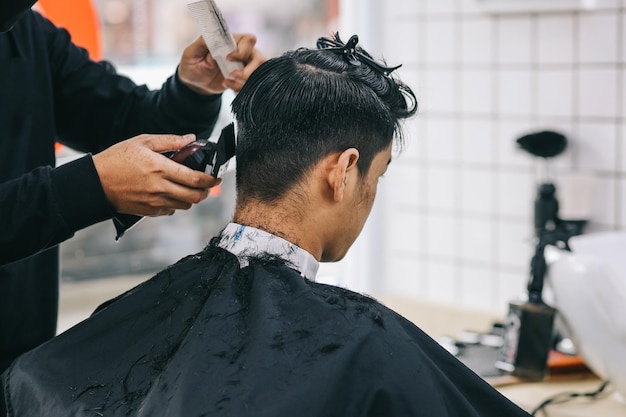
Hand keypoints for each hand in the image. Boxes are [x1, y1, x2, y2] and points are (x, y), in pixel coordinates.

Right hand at [92, 134, 220, 216]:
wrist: (95, 183)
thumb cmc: (117, 159)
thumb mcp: (142, 142)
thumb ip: (170, 141)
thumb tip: (191, 139)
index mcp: (161, 168)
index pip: (196, 179)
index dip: (212, 179)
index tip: (217, 176)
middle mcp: (160, 188)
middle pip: (196, 197)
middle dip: (206, 191)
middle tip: (206, 184)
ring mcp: (155, 202)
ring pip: (185, 205)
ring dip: (191, 197)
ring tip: (187, 187)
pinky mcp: (149, 212)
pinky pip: (171, 211)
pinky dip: (176, 204)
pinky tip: (170, 193)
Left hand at [177, 33, 265, 94]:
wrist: (194, 84)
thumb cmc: (191, 65)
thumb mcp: (191, 53)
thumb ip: (204, 43)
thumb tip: (217, 39)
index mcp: (229, 42)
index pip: (248, 40)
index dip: (242, 51)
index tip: (227, 58)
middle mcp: (241, 53)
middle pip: (259, 57)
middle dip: (248, 70)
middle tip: (231, 75)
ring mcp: (244, 67)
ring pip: (259, 73)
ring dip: (245, 81)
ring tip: (227, 83)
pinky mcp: (243, 79)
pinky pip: (252, 85)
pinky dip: (240, 88)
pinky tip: (227, 86)